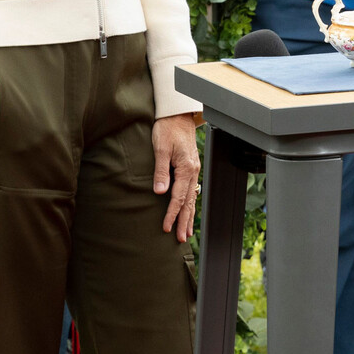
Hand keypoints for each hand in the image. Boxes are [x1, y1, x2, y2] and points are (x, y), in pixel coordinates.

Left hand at [153, 114, 202, 241]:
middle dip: (184, 221)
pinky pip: (191, 191)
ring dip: (188, 216)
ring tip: (186, 232)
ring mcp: (193, 170)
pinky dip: (190, 204)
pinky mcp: (190, 168)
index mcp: (186, 168)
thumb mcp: (160, 148)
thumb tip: (160, 192)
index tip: (166, 227)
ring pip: (192, 198)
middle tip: (180, 238)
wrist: (178, 115)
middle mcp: (193, 171)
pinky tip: (188, 211)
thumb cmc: (167, 129)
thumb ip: (160, 171)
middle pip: (188, 202)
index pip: (178, 197)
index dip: (171, 214)